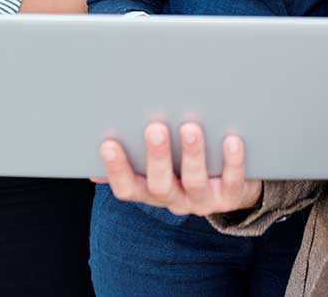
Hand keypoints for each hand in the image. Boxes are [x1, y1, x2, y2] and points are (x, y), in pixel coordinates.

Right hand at [94, 122, 262, 216]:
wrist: (233, 186)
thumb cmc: (187, 164)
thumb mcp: (161, 165)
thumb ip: (136, 160)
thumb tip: (95, 162)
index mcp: (153, 190)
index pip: (127, 188)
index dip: (116, 169)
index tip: (108, 144)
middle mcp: (175, 200)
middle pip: (160, 185)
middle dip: (156, 156)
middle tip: (155, 127)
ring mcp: (203, 201)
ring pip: (194, 182)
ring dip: (191, 154)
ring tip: (190, 127)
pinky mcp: (232, 196)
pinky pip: (232, 181)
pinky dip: (232, 161)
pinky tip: (231, 140)